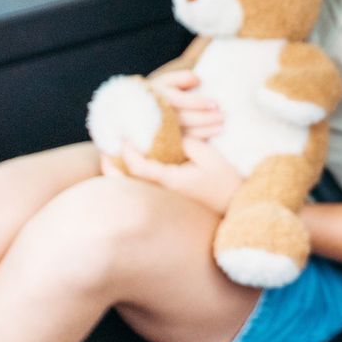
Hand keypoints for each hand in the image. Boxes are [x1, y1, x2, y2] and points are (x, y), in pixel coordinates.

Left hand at [110, 138, 243, 214]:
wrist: (237, 207)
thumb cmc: (225, 183)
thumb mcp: (210, 158)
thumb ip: (187, 143)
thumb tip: (170, 135)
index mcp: (169, 181)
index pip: (137, 165)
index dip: (127, 149)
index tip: (124, 134)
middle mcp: (161, 192)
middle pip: (123, 183)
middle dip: (110, 166)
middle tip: (105, 150)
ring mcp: (164, 198)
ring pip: (130, 186)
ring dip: (118, 172)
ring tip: (113, 157)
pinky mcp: (168, 199)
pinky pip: (141, 188)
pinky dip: (131, 178)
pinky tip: (132, 167)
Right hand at [151, 70, 222, 140]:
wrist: (142, 111)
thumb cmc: (162, 93)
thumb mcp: (168, 81)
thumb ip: (182, 78)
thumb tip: (197, 80)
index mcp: (158, 95)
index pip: (180, 101)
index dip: (197, 103)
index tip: (215, 104)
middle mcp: (158, 113)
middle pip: (184, 118)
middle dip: (205, 118)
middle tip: (222, 116)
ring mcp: (161, 130)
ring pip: (184, 133)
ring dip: (205, 130)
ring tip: (220, 127)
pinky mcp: (165, 142)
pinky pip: (183, 143)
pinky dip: (198, 140)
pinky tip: (211, 136)